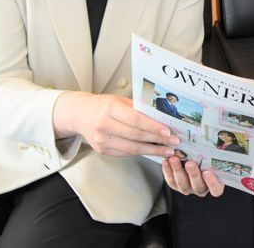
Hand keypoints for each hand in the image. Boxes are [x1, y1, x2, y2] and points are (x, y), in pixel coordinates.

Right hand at [53, 91, 178, 156]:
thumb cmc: (103, 105)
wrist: (80, 114)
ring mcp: (102, 140)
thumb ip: (138, 109)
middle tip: (174, 142)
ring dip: (152, 150)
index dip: (153, 127)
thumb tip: (161, 118)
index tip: (168, 131)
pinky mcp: (102, 150)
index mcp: (110, 108)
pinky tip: (152, 151)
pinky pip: (126, 153)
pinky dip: (141, 153)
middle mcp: (104, 125)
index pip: (135, 120)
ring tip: (167, 150)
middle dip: (158, 140)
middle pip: (136, 135)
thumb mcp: (120, 100)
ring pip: (132, 148)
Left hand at [163, 157, 224, 196]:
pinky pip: (171, 181)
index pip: (216, 189)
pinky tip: (166, 161)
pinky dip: (168, 171)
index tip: (207, 172)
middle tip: (189, 163)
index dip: (212, 182)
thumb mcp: (213, 156)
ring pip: (182, 183)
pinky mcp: (176, 185)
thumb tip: (221, 138)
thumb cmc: (207, 156)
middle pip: (198, 185)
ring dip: (178, 170)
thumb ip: (214, 153)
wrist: (194, 157)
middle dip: (193, 174)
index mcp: (214, 183)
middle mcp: (201, 188)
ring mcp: (188, 188)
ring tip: (174, 159)